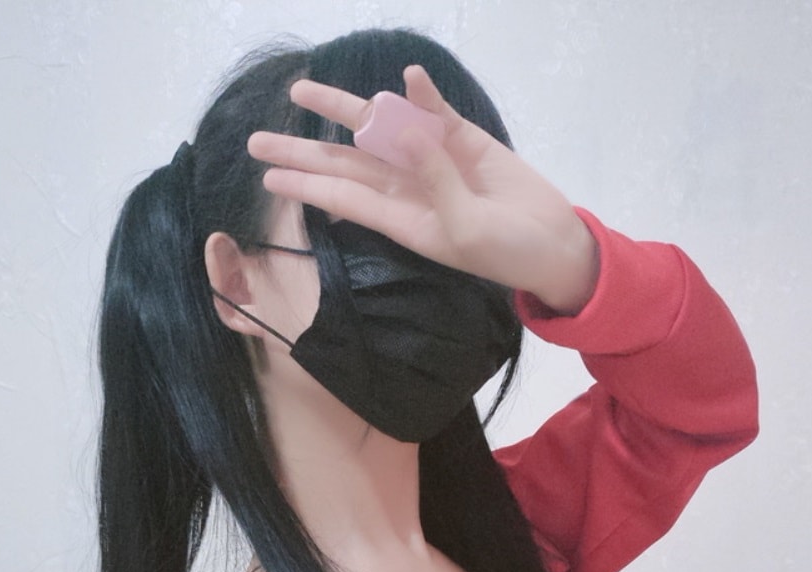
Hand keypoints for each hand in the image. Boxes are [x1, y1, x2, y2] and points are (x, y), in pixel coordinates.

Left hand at [246, 65, 599, 313]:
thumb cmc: (507, 252)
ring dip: (343, 109)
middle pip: (346, 162)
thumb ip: (436, 183)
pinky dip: (421, 94)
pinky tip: (406, 78)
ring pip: (378, 129)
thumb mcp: (467, 229)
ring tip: (302, 91)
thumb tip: (407, 133)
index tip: (269, 177)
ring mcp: (432, 160)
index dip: (306, 184)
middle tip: (257, 140)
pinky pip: (434, 112)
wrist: (553, 244)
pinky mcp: (463, 139)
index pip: (343, 197)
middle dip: (303, 150)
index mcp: (402, 220)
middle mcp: (407, 188)